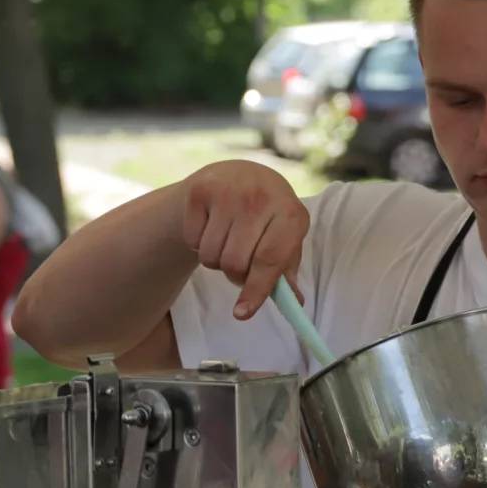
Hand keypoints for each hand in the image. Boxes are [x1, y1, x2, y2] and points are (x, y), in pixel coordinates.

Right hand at [180, 161, 308, 320]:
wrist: (237, 174)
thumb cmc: (267, 214)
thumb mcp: (286, 236)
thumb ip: (286, 270)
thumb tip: (294, 302)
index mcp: (290, 213)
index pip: (270, 260)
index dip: (256, 289)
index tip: (242, 314)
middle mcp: (259, 199)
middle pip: (235, 263)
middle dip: (235, 274)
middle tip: (240, 263)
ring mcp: (228, 192)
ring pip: (211, 256)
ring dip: (216, 261)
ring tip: (226, 244)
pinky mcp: (200, 191)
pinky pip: (192, 242)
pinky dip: (198, 245)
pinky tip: (210, 228)